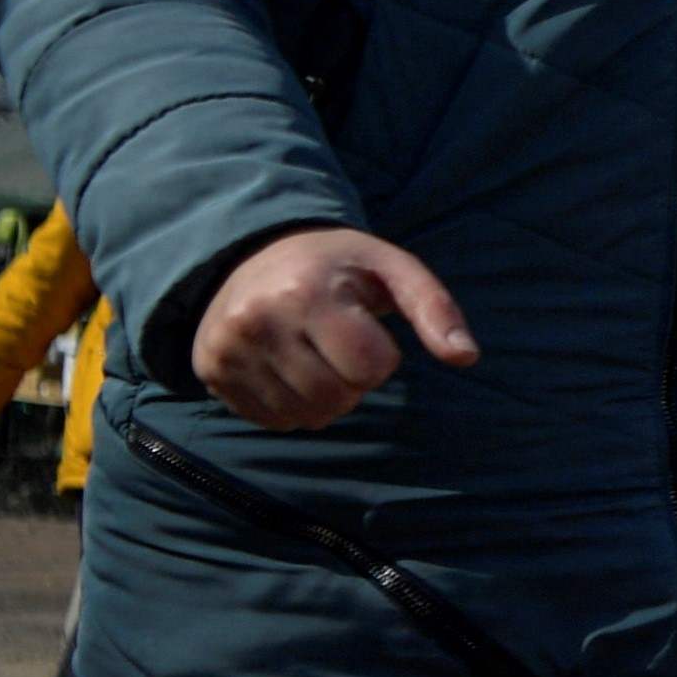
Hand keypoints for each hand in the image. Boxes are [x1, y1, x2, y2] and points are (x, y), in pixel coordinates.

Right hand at [196, 226, 476, 432]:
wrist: (249, 254)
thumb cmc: (336, 266)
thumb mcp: (391, 269)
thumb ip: (435, 308)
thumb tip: (467, 357)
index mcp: (304, 292)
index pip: (369, 367)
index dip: (380, 355)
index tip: (361, 326)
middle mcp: (255, 321)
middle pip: (336, 398)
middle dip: (353, 380)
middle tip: (338, 344)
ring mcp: (227, 350)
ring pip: (305, 416)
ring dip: (325, 398)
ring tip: (314, 354)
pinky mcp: (210, 372)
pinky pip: (272, 421)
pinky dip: (292, 405)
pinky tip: (287, 367)